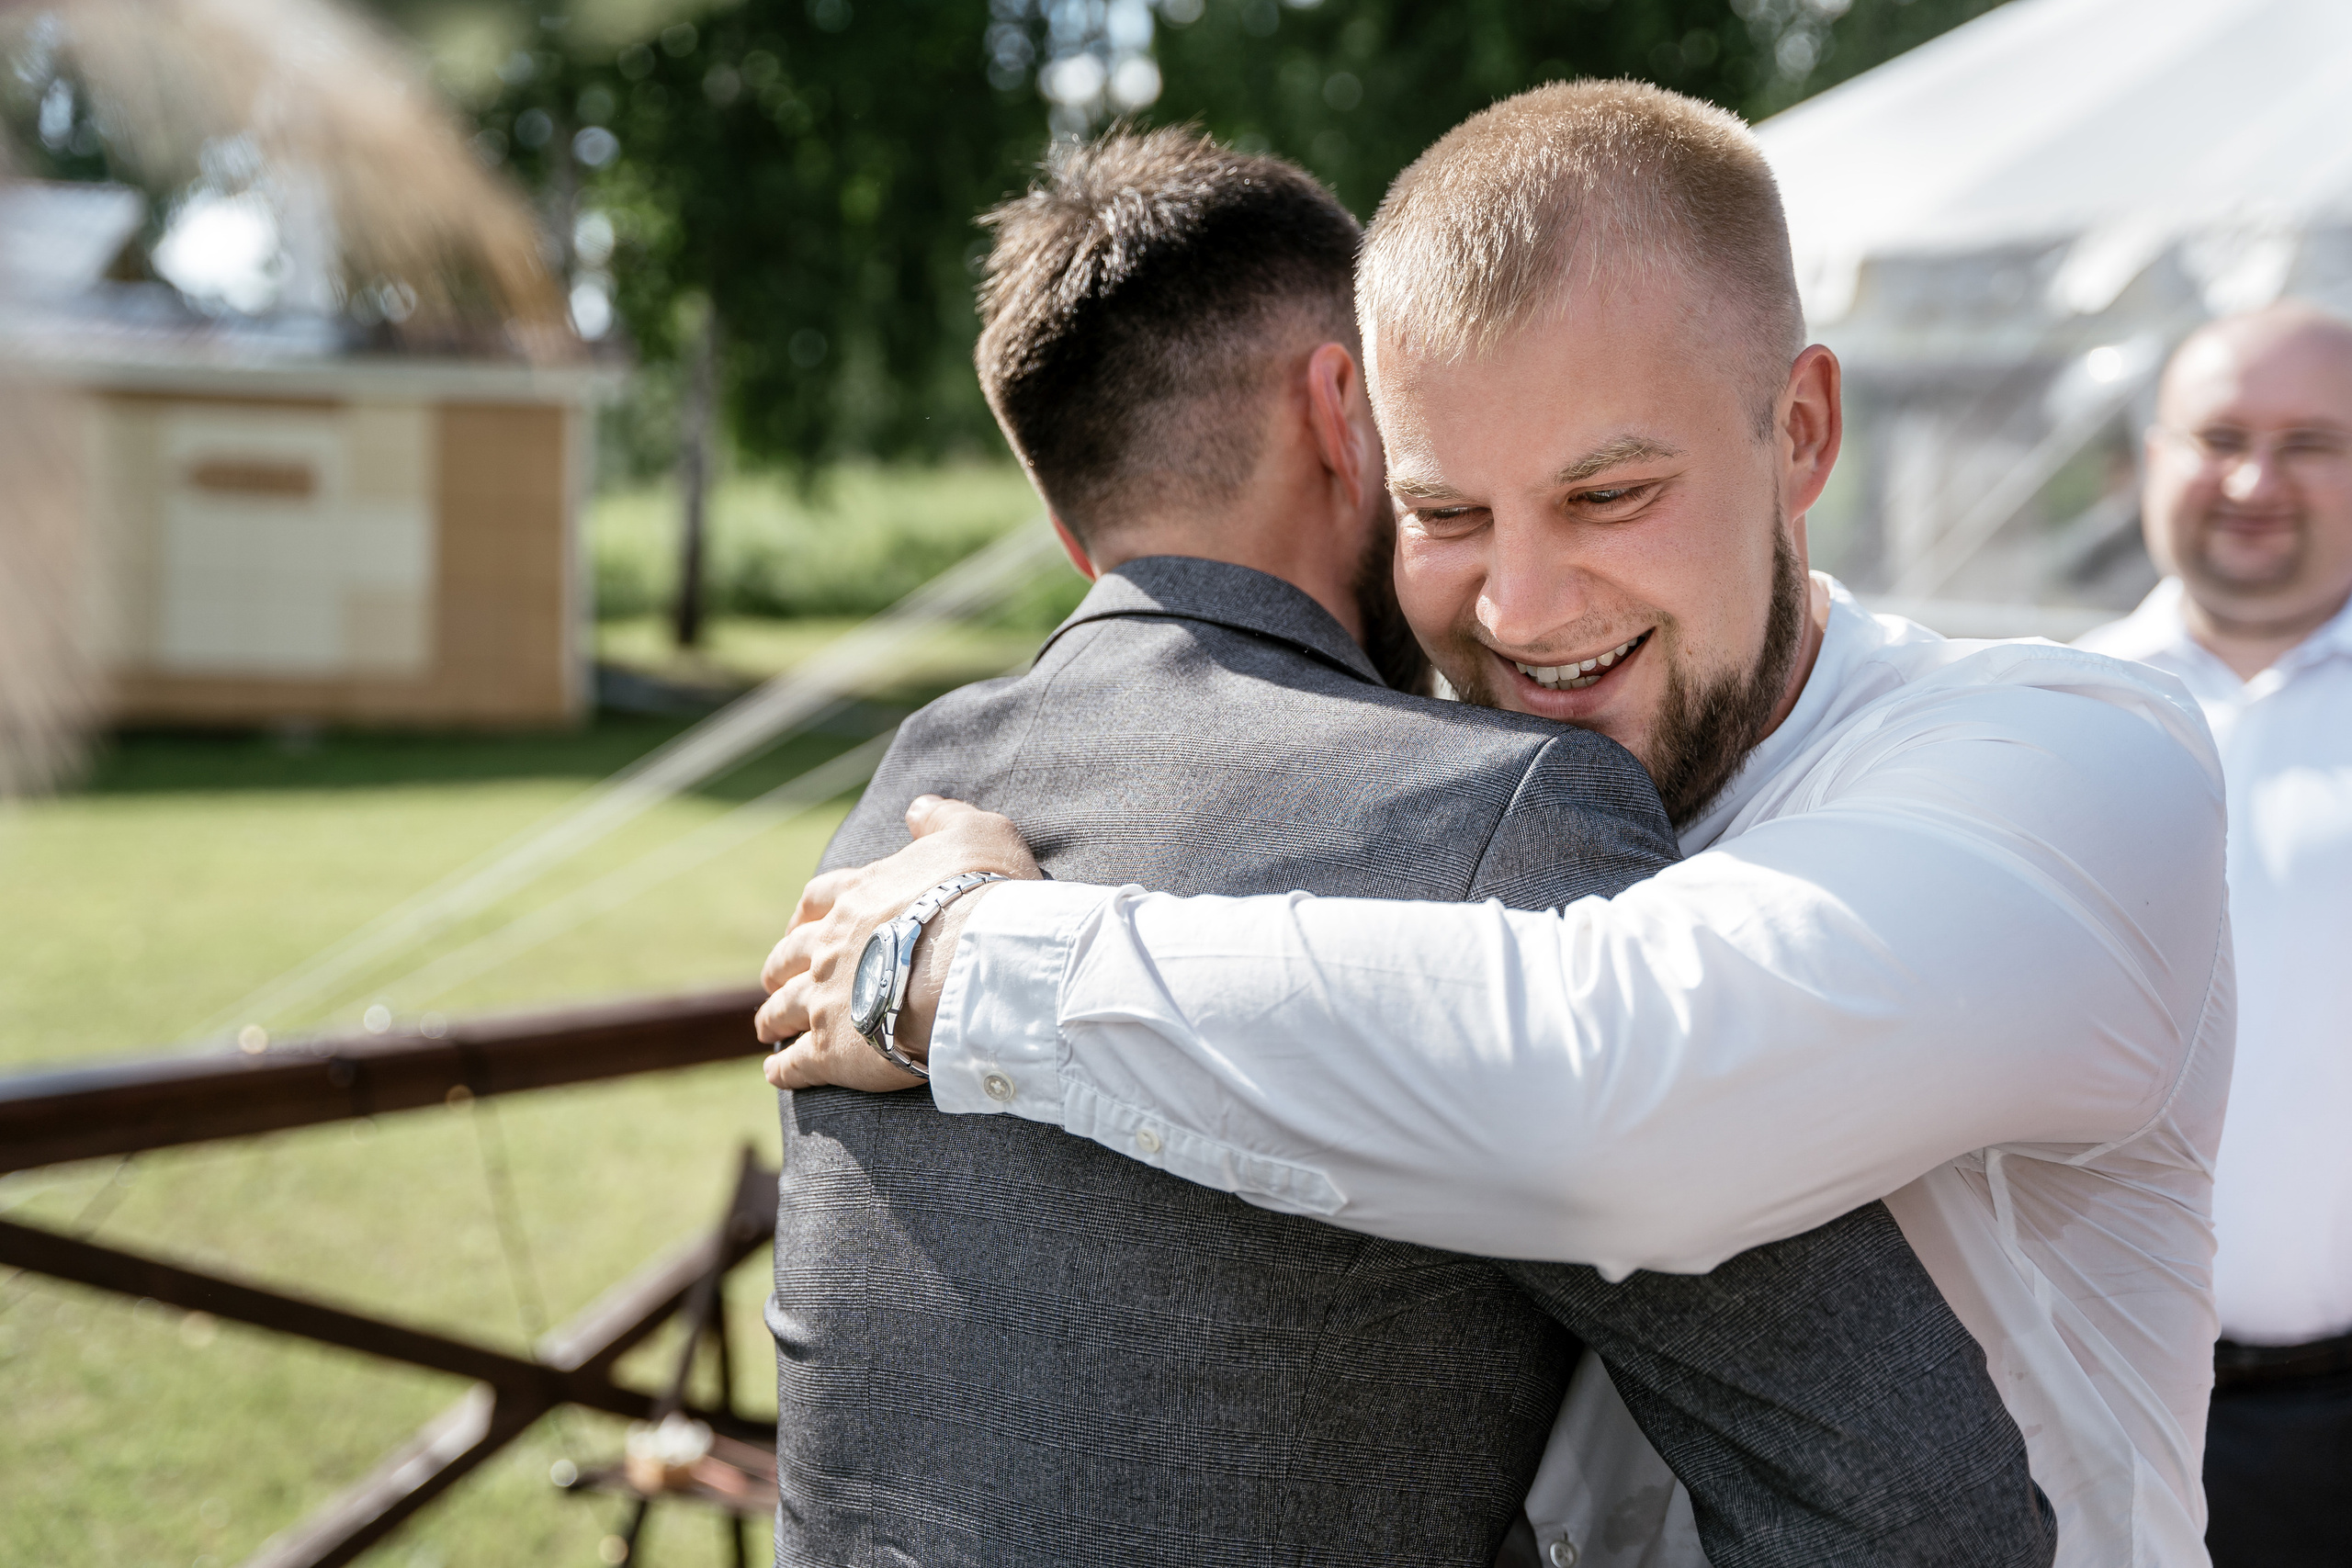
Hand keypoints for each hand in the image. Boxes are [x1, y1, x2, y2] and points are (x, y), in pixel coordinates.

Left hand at [758, 796, 1040, 1091]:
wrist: (976, 963)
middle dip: (779, 967)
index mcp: (859, 896)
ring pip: (783, 1009)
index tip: (799, 924)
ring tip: (765, 1029)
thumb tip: (917, 809)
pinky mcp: (832, 1050)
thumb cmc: (982, 896)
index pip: (819, 899)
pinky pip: (795, 1063)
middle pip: (790, 955)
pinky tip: (776, 1072)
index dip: (807, 914)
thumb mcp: (975, 834)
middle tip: (774, 979)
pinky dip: (782, 1068)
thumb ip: (942, 820)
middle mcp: (830, 945)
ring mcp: (825, 998)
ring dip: (772, 1018)